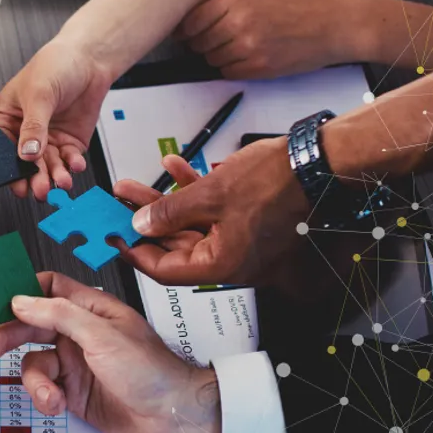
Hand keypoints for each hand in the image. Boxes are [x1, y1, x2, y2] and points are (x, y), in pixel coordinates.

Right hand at [0, 39, 117, 198]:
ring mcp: (46, 140)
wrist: (89, 59)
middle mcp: (23, 133)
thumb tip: (27, 153)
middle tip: (40, 189)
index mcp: (4, 118)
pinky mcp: (67, 143)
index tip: (17, 182)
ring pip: (47, 167)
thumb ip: (33, 127)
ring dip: (54, 176)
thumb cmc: (55, 65)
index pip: (0, 149)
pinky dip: (72, 165)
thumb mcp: (39, 94)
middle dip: (33, 178)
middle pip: (24, 164)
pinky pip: (68, 161)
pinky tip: (75, 164)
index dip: (7, 167)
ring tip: (61, 182)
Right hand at [0, 272, 221, 432]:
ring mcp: (76, 362)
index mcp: (91, 308)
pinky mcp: (73, 391)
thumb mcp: (103, 335)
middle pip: (30, 325)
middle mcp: (80, 332)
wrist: (175, 419)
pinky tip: (57, 404)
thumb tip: (22, 300)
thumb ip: (59, 315)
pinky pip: (44, 388)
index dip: (21, 290)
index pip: (48, 287)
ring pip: (33, 362)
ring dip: (34, 380)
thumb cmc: (154, 371)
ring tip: (48, 395)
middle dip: (6, 338)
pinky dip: (44, 397)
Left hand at [114, 139, 309, 286]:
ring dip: (162, 203)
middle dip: (144, 221)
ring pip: (189, 225)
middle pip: (174, 246)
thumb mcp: (210, 194)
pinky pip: (211, 213)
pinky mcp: (247, 222)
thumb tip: (141, 225)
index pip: (165, 271)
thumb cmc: (278, 182)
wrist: (318, 161)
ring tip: (135, 185)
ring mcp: (241, 242)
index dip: (135, 253)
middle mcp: (232, 260)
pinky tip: (175, 170)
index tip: (113, 239)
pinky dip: (192, 193)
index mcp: (223, 266)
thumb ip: (169, 213)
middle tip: (119, 206)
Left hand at [179, 0, 371, 78]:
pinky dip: (232, 68)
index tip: (185, 33)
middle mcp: (238, 21)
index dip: (185, 30)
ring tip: (239, 46)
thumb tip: (194, 20)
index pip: (191, 20)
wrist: (335, 24)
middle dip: (202, 44)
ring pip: (212, 59)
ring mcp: (247, 46)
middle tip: (214, 40)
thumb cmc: (301, 6)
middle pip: (198, 42)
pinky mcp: (258, 67)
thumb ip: (227, 4)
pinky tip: (248, 57)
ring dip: (218, 56)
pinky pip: (228, 72)